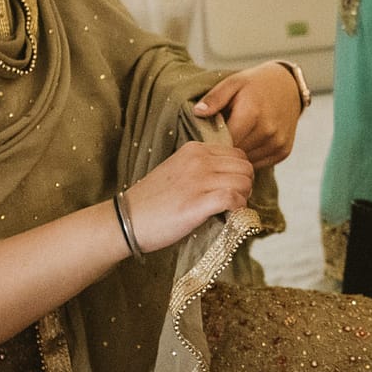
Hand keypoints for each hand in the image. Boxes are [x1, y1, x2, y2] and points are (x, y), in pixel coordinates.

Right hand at [121, 141, 254, 252]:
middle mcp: (198, 160)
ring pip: (244, 182)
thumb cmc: (151, 202)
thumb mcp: (176, 171)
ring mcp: (199, 180)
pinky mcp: (198, 202)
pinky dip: (237, 209)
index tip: (231, 188)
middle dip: (246, 185)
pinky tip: (227, 216)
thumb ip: (201, 168)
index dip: (240, 173)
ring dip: (243, 198)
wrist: (125, 221)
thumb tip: (228, 177)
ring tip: (229, 210)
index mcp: (194, 150)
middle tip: (234, 202)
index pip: (237, 154)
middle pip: (245, 167)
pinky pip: (234, 199)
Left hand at [195, 62, 303, 167]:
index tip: (206, 136)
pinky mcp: (283, 151)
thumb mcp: (233, 83)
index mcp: (252, 113)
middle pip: (235, 152)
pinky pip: (259, 163)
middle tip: (219, 137)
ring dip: (238, 153)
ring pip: (246, 160)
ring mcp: (277, 143)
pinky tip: (249, 142)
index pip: (223, 141)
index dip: (212, 141)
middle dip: (224, 148)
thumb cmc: (255, 85)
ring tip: (235, 138)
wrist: (288, 86)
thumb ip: (215, 98)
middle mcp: (268, 131)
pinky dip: (251, 156)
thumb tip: (197, 112)